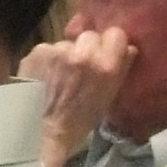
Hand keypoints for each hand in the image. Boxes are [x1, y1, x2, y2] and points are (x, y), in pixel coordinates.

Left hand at [21, 27, 136, 166]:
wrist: (41, 133)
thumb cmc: (79, 122)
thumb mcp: (108, 99)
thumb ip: (119, 70)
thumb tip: (128, 49)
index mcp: (106, 66)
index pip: (116, 34)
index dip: (111, 44)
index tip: (107, 54)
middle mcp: (83, 53)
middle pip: (91, 35)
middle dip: (89, 47)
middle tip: (82, 67)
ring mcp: (58, 50)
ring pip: (68, 42)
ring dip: (67, 54)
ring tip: (60, 75)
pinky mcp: (38, 50)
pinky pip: (49, 48)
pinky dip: (48, 59)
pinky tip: (45, 76)